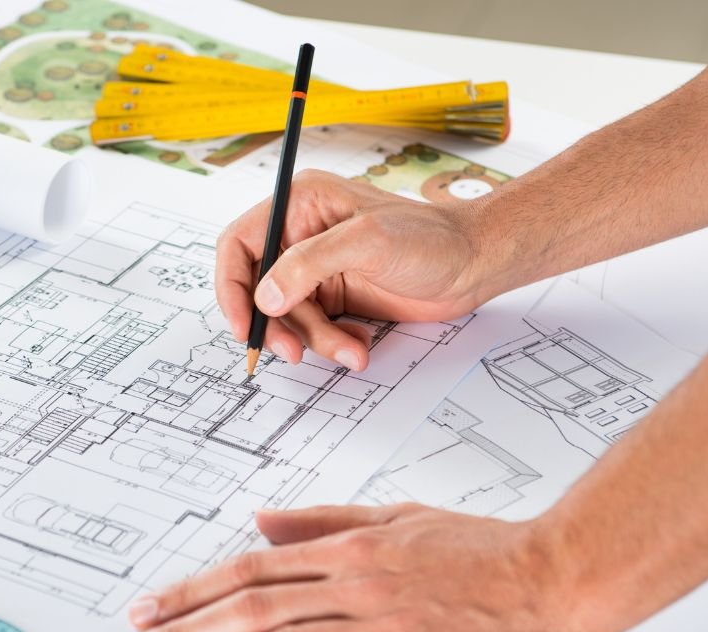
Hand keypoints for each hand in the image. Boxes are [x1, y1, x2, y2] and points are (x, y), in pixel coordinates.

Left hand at [114, 503, 599, 631]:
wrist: (557, 576)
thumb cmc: (485, 549)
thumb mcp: (397, 515)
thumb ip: (326, 520)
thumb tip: (262, 518)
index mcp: (346, 549)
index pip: (249, 568)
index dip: (190, 590)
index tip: (147, 610)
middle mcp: (351, 583)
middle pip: (247, 607)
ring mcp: (378, 626)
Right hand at [216, 169, 505, 370]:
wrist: (475, 265)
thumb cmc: (432, 239)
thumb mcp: (367, 243)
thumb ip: (309, 264)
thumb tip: (265, 295)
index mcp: (300, 205)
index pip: (240, 244)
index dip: (232, 286)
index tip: (244, 324)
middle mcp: (301, 235)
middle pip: (258, 289)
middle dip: (277, 325)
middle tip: (293, 351)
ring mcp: (317, 268)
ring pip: (287, 316)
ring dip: (314, 340)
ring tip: (351, 348)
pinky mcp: (334, 296)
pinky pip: (312, 328)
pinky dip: (331, 343)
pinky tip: (359, 342)